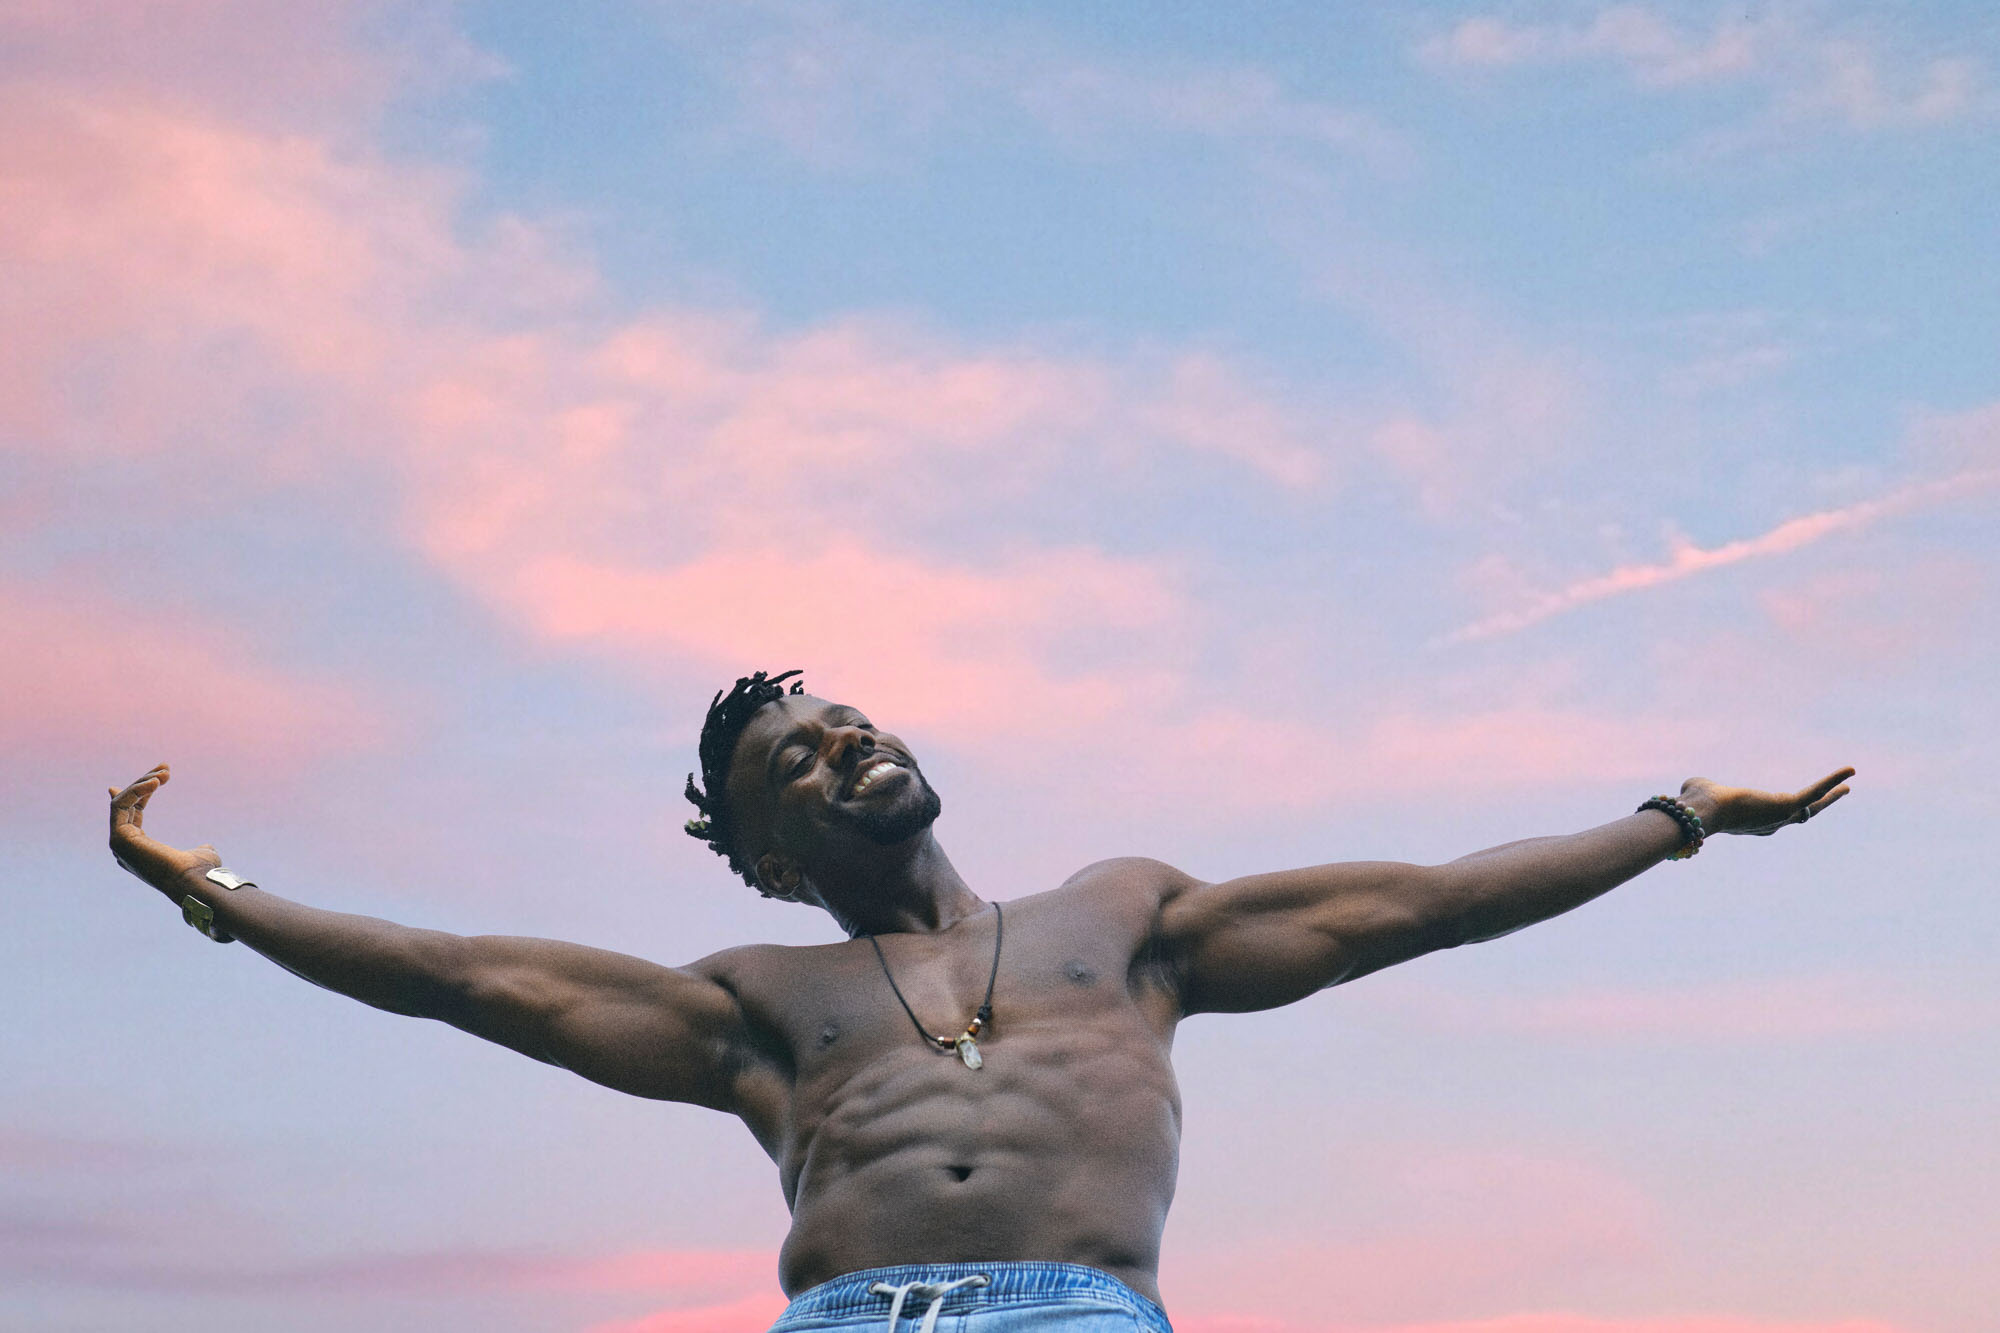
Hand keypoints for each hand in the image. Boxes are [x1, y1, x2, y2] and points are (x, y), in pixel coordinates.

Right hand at [108, 764, 221, 899]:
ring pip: (121, 802)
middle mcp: (124, 848)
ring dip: (142, 783)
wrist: (194, 881)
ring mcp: (119, 844)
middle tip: (166, 768)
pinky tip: (156, 782)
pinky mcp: (119, 838)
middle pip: (126, 805)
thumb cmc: (200, 871)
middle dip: (144, 782)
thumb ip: (199, 848)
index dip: (139, 794)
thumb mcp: (201, 854)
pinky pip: (121, 805)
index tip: (154, 777)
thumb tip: (206, 846)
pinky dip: (136, 790)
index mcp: (140, 850)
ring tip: (165, 772)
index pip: (132, 814)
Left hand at [1679, 767, 1854, 836]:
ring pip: (1813, 805)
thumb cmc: (1696, 804)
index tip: (1796, 803)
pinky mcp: (1787, 806)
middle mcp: (1770, 824)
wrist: (1703, 811)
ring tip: (1847, 785)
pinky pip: (1815, 792)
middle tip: (1836, 796)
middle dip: (1818, 806)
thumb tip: (1692, 786)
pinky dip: (1832, 781)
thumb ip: (1699, 788)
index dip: (1786, 810)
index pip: (1775, 818)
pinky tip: (1850, 770)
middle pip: (1801, 815)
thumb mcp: (1699, 792)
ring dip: (1831, 795)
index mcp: (1751, 823)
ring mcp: (1780, 817)